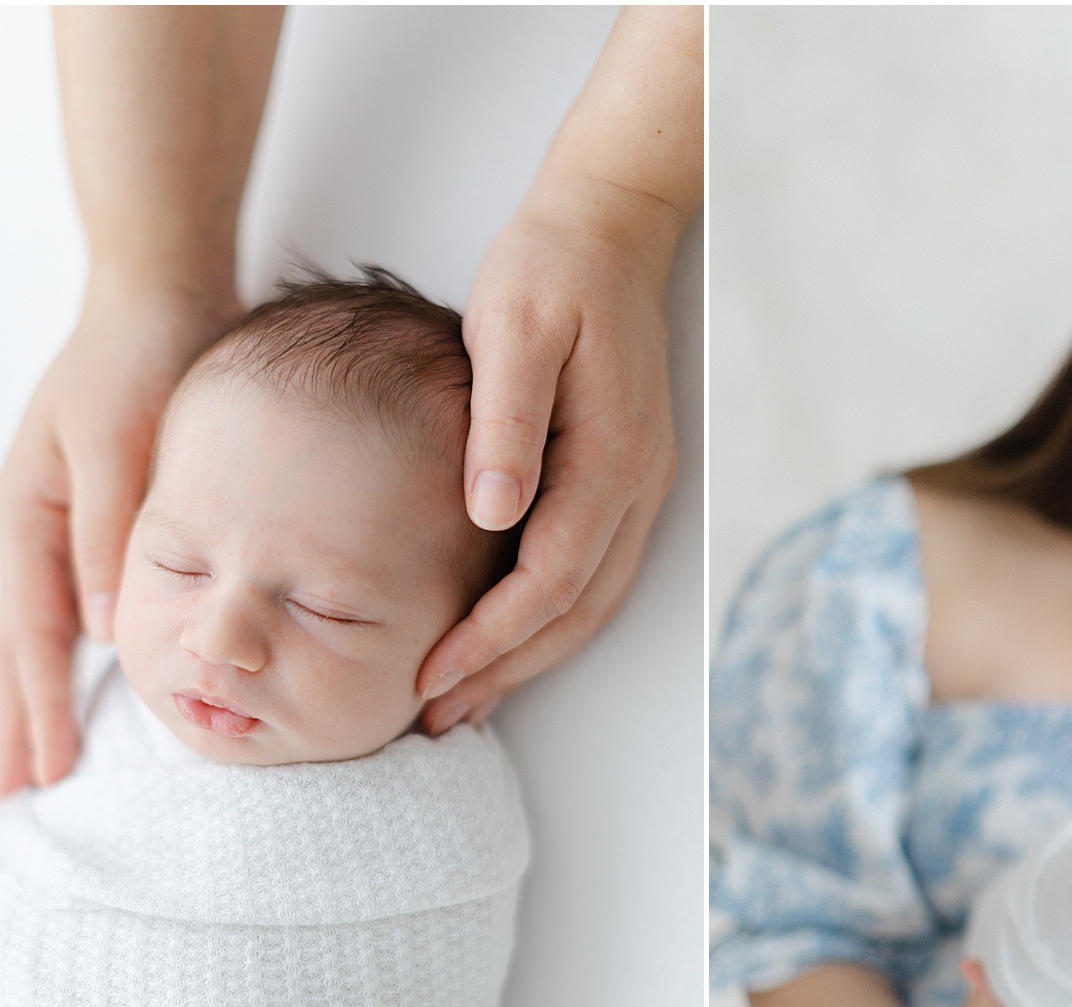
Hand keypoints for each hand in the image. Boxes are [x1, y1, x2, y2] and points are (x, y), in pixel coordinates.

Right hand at [0, 280, 239, 794]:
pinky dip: (70, 659)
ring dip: (35, 703)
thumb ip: (109, 533)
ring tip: (36, 767)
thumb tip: (102, 631)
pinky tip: (88, 689)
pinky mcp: (92, 519)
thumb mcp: (121, 443)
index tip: (49, 775)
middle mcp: (34, 528)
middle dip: (18, 727)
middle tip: (13, 804)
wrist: (158, 295)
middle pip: (20, 650)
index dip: (42, 708)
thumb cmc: (140, 361)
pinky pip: (71, 607)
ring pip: (40, 635)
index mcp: (32, 517)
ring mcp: (57, 525)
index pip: (36, 638)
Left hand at [417, 183, 680, 730]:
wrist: (605, 227)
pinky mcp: (624, 479)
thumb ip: (504, 420)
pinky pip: (591, 572)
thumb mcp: (512, 325)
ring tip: (463, 698)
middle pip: (579, 610)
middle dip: (509, 670)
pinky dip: (546, 620)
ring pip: (592, 602)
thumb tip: (490, 514)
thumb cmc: (548, 268)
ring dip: (529, 658)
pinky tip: (501, 637)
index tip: (430, 673)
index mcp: (612, 453)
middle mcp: (639, 482)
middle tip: (435, 714)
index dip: (492, 635)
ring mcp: (641, 485)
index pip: (553, 575)